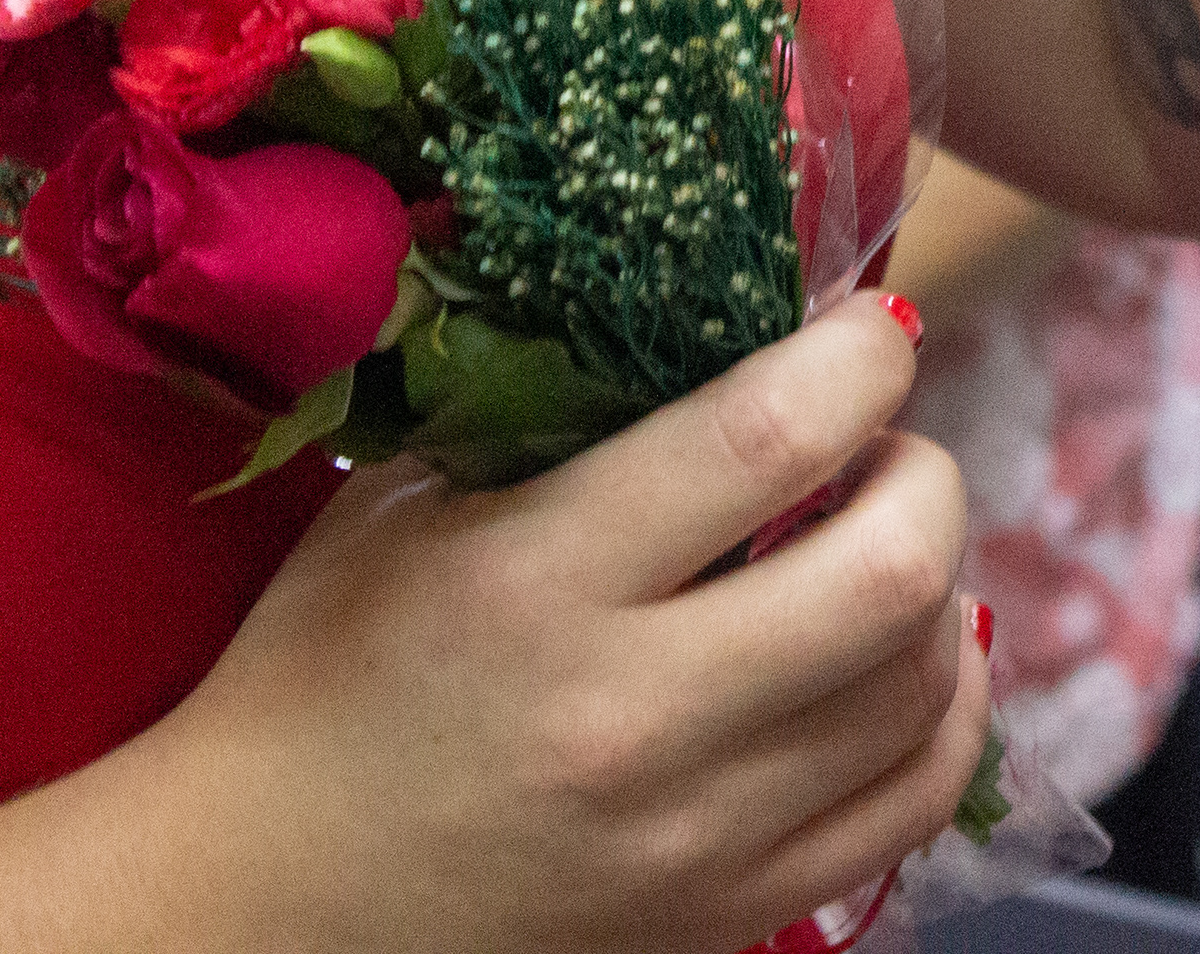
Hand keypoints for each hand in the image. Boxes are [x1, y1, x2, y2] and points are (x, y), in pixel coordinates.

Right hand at [149, 295, 985, 953]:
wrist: (255, 908)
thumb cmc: (324, 675)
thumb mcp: (406, 503)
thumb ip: (559, 403)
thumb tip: (735, 305)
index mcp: (536, 583)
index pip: (774, 434)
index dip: (865, 354)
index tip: (872, 327)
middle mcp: (630, 716)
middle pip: (892, 569)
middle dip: (923, 472)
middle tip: (884, 448)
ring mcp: (692, 836)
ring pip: (923, 685)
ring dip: (940, 585)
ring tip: (884, 544)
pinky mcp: (725, 915)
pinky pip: (919, 800)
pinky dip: (944, 711)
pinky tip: (904, 660)